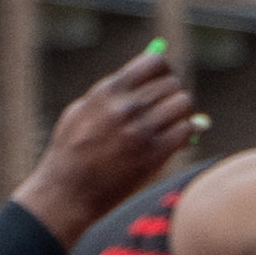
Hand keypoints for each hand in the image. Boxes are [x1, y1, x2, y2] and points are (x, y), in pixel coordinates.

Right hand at [25, 45, 201, 235]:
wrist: (68, 190)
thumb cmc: (71, 150)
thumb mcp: (82, 111)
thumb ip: (114, 93)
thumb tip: (150, 75)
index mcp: (108, 92)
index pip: (155, 63)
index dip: (163, 72)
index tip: (159, 83)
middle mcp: (126, 107)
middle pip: (173, 84)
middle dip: (173, 95)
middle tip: (166, 109)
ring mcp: (141, 131)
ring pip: (184, 104)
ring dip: (181, 114)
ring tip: (170, 125)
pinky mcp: (154, 154)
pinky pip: (187, 130)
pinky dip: (186, 133)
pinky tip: (174, 141)